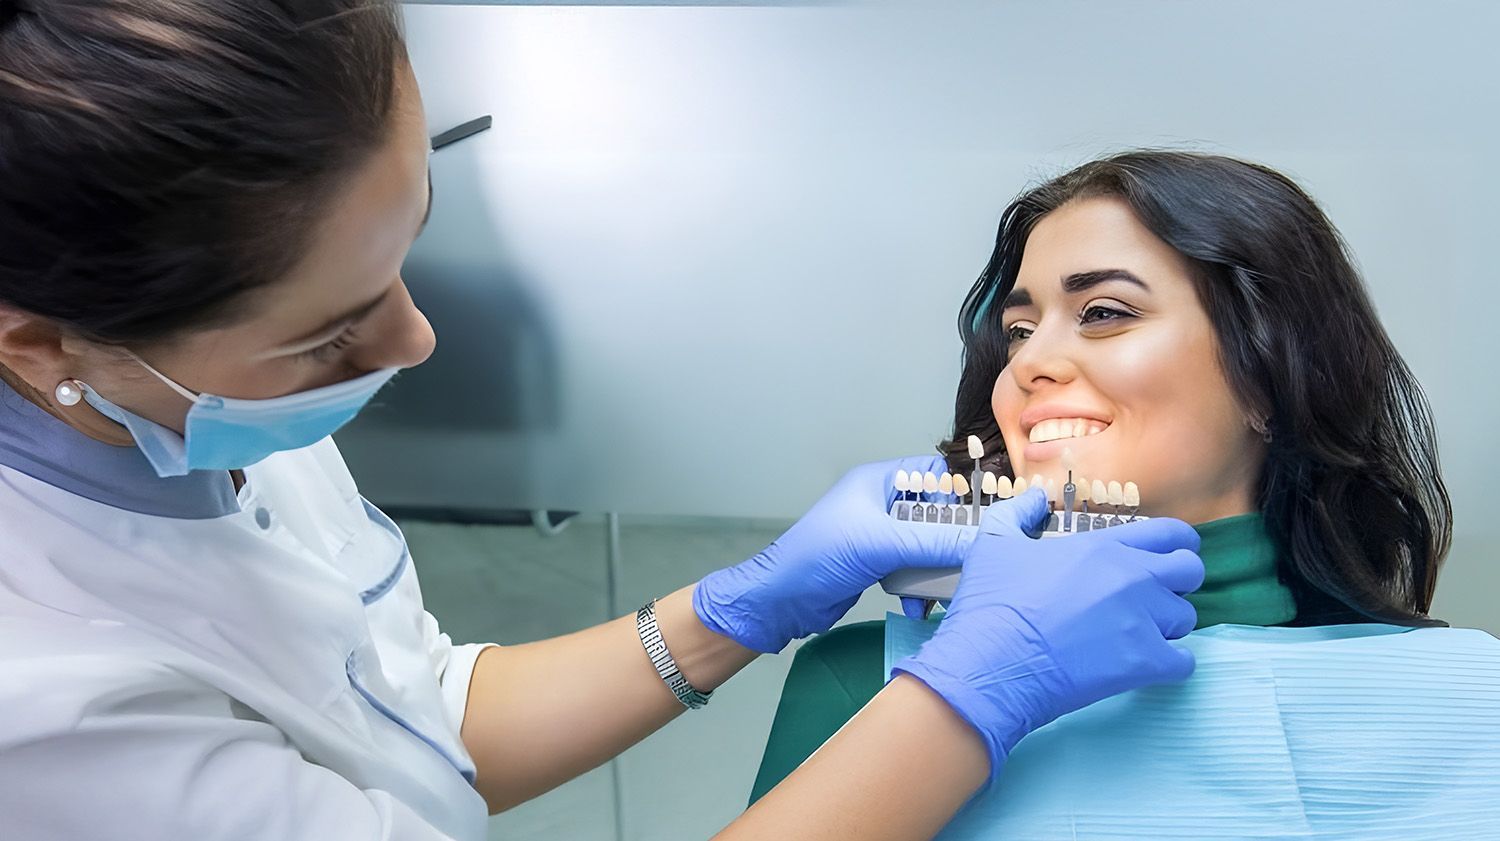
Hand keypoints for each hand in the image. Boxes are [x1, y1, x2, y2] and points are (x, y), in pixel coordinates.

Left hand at [693, 455, 977, 652]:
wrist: (780, 601)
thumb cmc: (820, 556)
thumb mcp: (880, 544)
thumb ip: (932, 542)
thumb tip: (983, 545)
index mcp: (880, 482)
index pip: (936, 473)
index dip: (966, 490)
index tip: (996, 512)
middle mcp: (883, 504)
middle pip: (937, 513)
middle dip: (956, 538)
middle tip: (979, 558)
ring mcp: (880, 536)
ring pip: (928, 545)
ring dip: (939, 568)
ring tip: (950, 590)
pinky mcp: (878, 565)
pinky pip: (914, 570)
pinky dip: (921, 587)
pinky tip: (921, 606)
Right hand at [892, 487, 1202, 785]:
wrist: (990, 664)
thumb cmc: (990, 605)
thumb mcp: (993, 543)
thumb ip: (1019, 513)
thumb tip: (1038, 498)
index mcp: (1101, 547)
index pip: (1169, 533)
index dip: (1176, 544)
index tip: (1169, 557)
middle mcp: (1131, 577)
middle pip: (1191, 570)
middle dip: (1179, 583)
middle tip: (1153, 599)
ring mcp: (1141, 620)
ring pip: (1186, 618)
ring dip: (1166, 627)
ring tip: (1135, 637)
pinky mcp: (1144, 662)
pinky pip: (1183, 662)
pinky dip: (1169, 665)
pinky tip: (1143, 666)